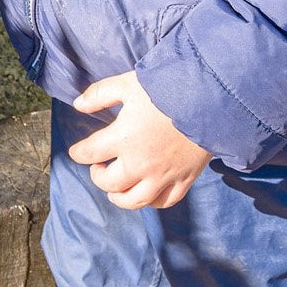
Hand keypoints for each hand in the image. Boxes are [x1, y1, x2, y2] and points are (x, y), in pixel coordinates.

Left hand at [67, 71, 211, 209]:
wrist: (210, 100)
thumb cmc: (166, 90)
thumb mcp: (127, 84)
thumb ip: (99, 94)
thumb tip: (77, 104)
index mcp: (123, 138)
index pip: (89, 153)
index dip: (78, 153)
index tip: (77, 151)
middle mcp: (140, 163)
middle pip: (108, 183)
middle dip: (97, 176)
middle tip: (98, 166)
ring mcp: (163, 176)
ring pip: (133, 201)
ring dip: (118, 197)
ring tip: (115, 188)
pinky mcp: (184, 180)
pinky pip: (163, 202)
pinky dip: (150, 202)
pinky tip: (145, 192)